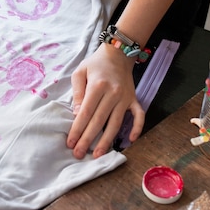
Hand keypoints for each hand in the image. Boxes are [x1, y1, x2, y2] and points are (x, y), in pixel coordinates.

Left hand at [67, 43, 144, 158]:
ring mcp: (125, 98)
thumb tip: (76, 113)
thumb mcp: (80, 72)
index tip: (71, 142)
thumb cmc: (95, 64)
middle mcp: (113, 93)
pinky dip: (137, 127)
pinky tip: (130, 140)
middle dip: (88, 139)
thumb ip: (77, 92)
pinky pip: (138, 115)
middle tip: (79, 154)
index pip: (86, 112)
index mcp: (98, 86)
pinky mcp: (134, 99)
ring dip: (107, 140)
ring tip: (98, 154)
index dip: (77, 129)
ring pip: (116, 123)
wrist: (118, 54)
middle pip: (99, 121)